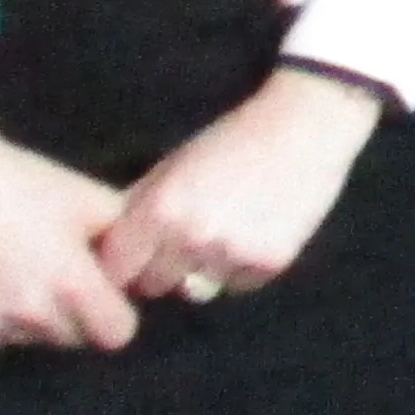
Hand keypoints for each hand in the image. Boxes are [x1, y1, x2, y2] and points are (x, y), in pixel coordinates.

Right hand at [0, 115, 139, 350]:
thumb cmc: (24, 184)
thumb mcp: (92, 200)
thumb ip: (125, 239)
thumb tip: (142, 265)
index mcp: (72, 286)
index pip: (116, 334)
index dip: (116, 314)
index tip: (105, 294)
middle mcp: (30, 316)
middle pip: (73, 338)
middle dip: (76, 315)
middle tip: (59, 276)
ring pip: (30, 339)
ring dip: (34, 319)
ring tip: (18, 271)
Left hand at [99, 65, 385, 307]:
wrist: (307, 124)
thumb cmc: (234, 137)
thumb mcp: (175, 162)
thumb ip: (139, 204)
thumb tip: (106, 243)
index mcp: (160, 209)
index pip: (116, 270)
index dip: (124, 263)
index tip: (136, 255)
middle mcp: (191, 237)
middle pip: (154, 286)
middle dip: (161, 269)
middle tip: (185, 241)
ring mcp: (232, 254)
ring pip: (197, 290)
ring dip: (203, 270)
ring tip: (226, 232)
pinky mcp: (270, 263)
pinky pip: (238, 285)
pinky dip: (241, 268)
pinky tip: (255, 232)